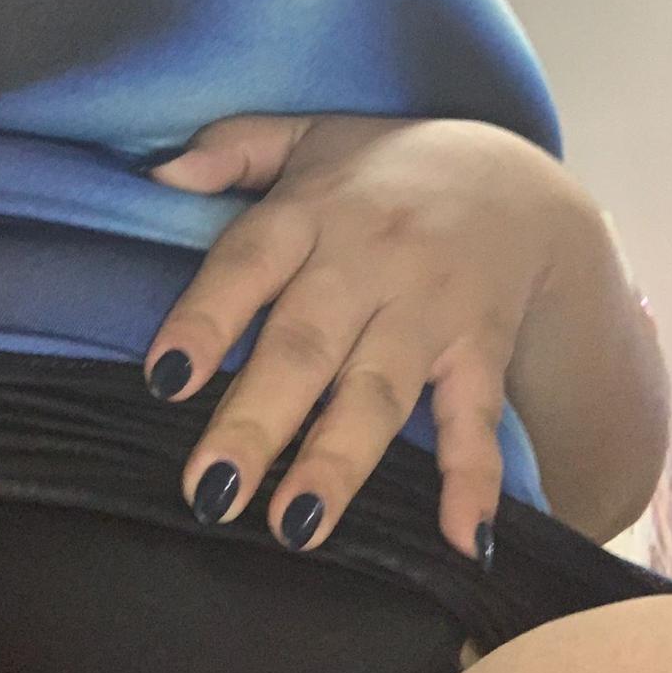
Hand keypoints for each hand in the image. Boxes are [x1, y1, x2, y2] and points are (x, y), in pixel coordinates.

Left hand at [141, 112, 584, 564]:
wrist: (514, 176)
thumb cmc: (384, 166)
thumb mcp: (307, 135)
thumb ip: (230, 150)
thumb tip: (157, 175)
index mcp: (312, 211)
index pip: (249, 262)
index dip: (206, 319)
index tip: (164, 378)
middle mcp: (368, 261)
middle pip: (306, 345)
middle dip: (258, 420)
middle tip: (210, 491)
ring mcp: (429, 309)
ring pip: (379, 391)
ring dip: (338, 459)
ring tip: (294, 524)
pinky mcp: (480, 348)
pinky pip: (477, 416)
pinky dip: (474, 478)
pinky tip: (462, 537)